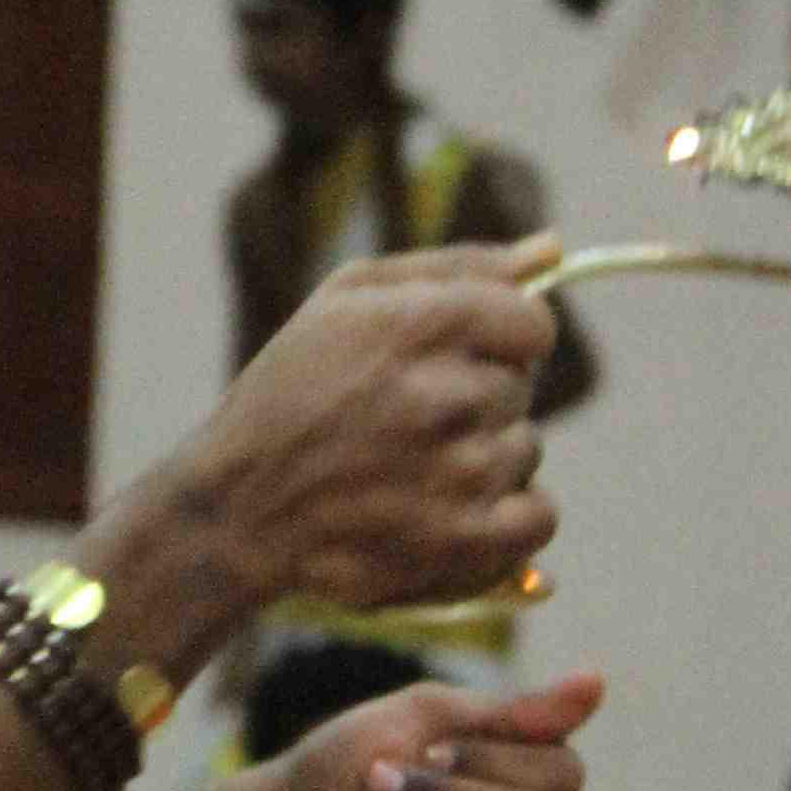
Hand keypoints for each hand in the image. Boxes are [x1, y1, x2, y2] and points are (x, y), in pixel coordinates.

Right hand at [178, 243, 566, 617]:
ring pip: (525, 450)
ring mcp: (457, 474)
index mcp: (417, 324)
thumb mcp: (349, 300)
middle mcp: (444, 396)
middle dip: (474, 399)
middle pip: (521, 388)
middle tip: (404, 421)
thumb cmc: (292, 393)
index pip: (532, 325)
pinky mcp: (461, 542)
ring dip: (482, 459)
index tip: (460, 357)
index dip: (500, 339)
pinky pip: (538, 518)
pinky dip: (508, 519)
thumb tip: (553, 248)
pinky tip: (455, 511)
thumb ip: (457, 267)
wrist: (237, 510)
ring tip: (411, 469)